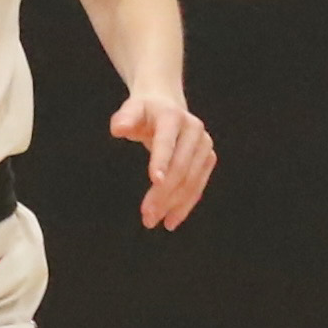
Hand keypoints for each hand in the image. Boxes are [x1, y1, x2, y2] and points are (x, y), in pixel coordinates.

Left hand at [110, 92, 215, 230]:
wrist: (165, 106)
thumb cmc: (143, 112)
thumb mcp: (131, 111)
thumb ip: (124, 119)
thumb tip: (119, 129)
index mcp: (172, 116)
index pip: (167, 141)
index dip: (161, 160)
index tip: (154, 181)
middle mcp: (193, 129)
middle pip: (180, 166)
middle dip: (164, 193)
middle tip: (147, 216)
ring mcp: (204, 144)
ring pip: (191, 180)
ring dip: (173, 204)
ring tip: (153, 221)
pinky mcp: (208, 158)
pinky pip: (197, 186)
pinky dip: (185, 205)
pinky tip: (171, 220)